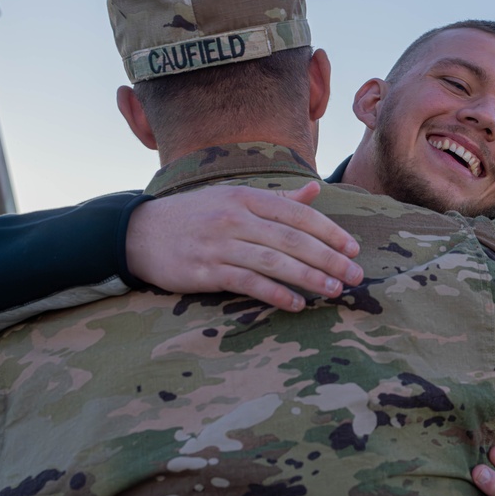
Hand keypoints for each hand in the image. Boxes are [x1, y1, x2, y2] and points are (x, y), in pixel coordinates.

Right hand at [125, 182, 362, 310]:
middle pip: (292, 239)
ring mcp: (219, 244)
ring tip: (334, 290)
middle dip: (329, 258)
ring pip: (274, 261)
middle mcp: (235, 218)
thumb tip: (315, 192)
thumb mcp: (235, 198)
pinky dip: (275, 293)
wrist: (139, 232)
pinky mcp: (204, 271)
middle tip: (355, 275)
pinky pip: (247, 283)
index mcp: (246, 197)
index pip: (297, 214)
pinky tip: (297, 303)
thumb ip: (278, 199)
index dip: (329, 231)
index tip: (353, 249)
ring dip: (309, 277)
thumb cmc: (196, 215)